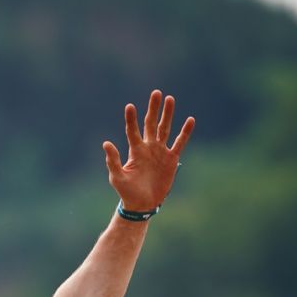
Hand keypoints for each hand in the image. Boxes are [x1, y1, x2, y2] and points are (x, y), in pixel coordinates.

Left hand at [103, 90, 194, 214]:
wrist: (142, 204)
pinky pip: (179, 143)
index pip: (132, 131)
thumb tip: (106, 143)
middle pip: (151, 124)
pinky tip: (190, 120)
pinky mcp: (171, 159)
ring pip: (165, 129)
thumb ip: (113, 160)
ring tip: (170, 98)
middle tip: (156, 93)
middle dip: (153, 109)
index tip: (130, 106)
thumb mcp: (117, 177)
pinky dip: (185, 132)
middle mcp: (148, 147)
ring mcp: (160, 152)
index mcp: (135, 150)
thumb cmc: (127, 192)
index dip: (131, 119)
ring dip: (168, 114)